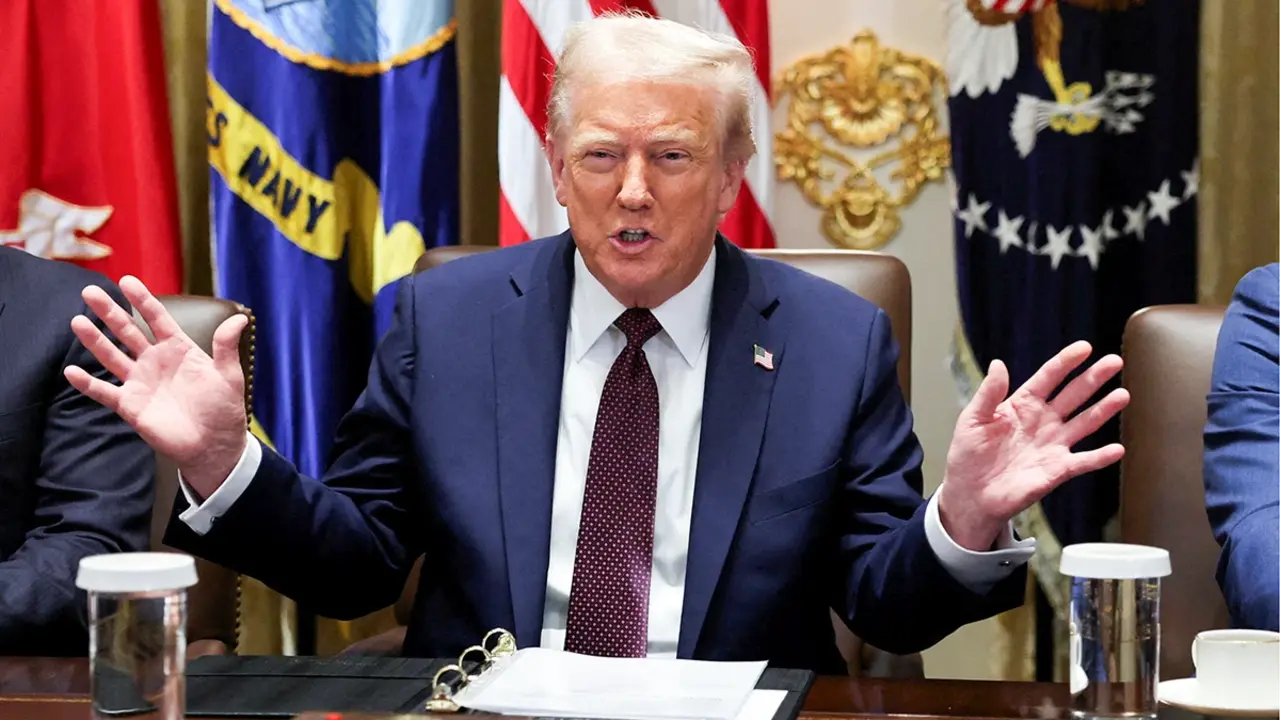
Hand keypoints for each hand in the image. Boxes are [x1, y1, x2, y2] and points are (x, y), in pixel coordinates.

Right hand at [63, 276, 249, 497]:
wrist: (214, 445)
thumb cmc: (223, 409)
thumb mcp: (228, 375)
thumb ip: (226, 347)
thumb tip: (240, 319)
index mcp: (178, 349)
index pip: (157, 318)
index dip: (142, 300)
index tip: (126, 281)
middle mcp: (155, 361)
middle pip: (128, 331)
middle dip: (110, 312)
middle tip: (90, 292)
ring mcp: (140, 382)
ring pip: (112, 356)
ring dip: (94, 340)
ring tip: (77, 321)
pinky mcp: (130, 405)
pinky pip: (104, 392)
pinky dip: (88, 383)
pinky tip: (71, 371)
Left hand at [938, 341, 1129, 550]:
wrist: (970, 493)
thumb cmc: (969, 454)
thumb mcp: (973, 419)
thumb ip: (988, 393)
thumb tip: (997, 364)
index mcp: (1022, 404)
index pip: (1048, 378)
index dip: (1065, 362)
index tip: (1084, 347)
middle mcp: (1043, 421)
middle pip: (1073, 395)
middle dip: (1093, 378)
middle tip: (1115, 362)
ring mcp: (1053, 444)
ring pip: (1084, 422)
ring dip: (1103, 409)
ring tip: (1122, 395)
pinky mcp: (1057, 469)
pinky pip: (1083, 461)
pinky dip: (1100, 457)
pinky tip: (1117, 449)